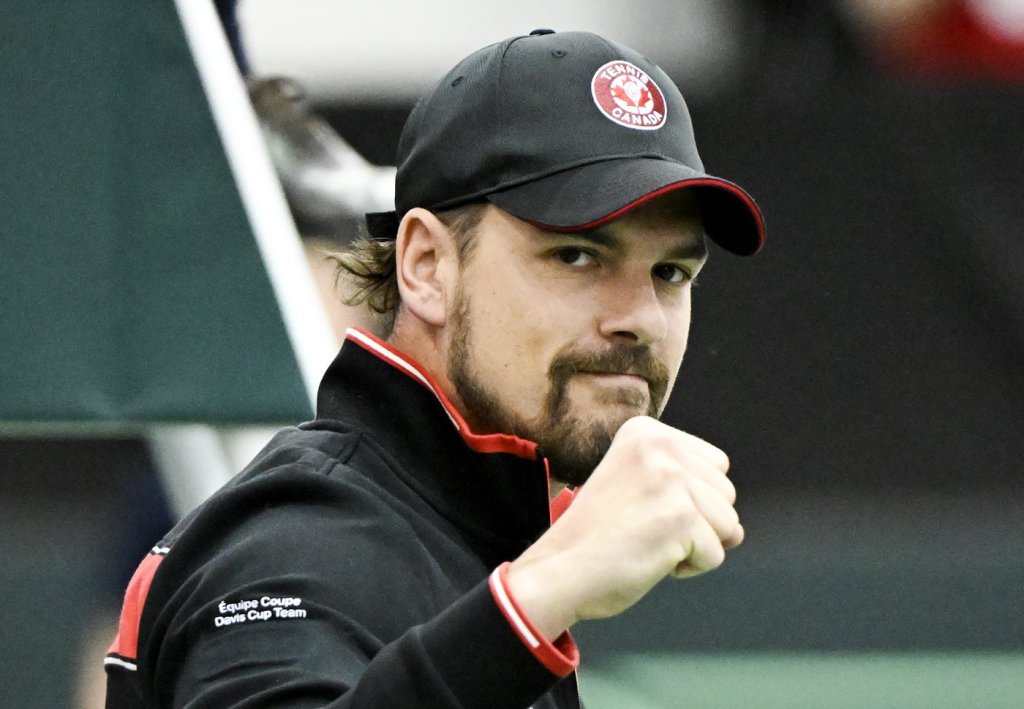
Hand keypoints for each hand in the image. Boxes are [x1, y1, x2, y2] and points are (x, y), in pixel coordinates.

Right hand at [505, 416, 742, 637]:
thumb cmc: (597, 536)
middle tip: (643, 527)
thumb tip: (737, 530)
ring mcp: (671, 479)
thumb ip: (686, 488)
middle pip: (727, 494)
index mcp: (647, 431)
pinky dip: (687, 568)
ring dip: (695, 546)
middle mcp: (660, 445)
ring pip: (729, 526)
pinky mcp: (680, 517)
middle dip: (697, 523)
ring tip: (648, 541)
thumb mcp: (636, 484)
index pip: (715, 465)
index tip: (643, 506)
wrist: (559, 570)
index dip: (690, 498)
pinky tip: (650, 559)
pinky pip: (714, 555)